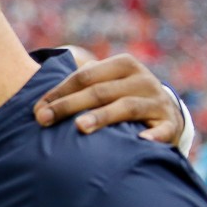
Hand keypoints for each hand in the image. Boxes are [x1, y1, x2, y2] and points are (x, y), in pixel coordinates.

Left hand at [34, 53, 183, 144]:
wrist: (167, 112)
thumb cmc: (122, 97)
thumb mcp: (106, 84)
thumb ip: (81, 85)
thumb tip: (40, 103)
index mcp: (123, 65)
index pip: (85, 76)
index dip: (59, 92)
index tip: (36, 109)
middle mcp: (142, 79)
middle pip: (100, 91)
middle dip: (69, 105)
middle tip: (44, 119)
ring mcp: (157, 101)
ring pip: (126, 106)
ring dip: (102, 116)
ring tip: (80, 127)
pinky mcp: (170, 124)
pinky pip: (162, 130)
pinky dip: (152, 135)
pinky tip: (140, 141)